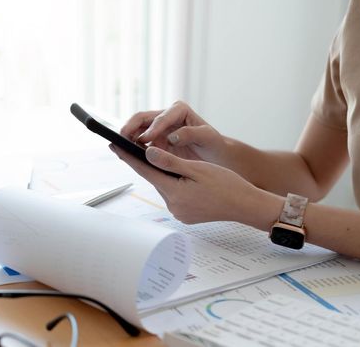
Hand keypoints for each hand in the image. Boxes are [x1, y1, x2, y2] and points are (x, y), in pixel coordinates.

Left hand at [110, 144, 282, 228]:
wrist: (246, 206)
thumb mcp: (197, 169)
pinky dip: (173, 184)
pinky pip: (174, 195)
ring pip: (165, 186)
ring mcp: (179, 212)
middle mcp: (173, 205)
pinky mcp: (185, 215)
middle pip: (154, 178)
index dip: (128, 156)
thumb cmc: (227, 185)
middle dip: (147, 164)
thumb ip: (170, 162)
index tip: (113, 144)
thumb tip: (147, 153)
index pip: (145, 170)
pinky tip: (179, 176)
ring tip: (160, 158)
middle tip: (134, 146)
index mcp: (174, 192)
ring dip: (163, 174)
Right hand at [120, 101, 226, 163]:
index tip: (145, 140)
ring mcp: (158, 129)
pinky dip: (130, 147)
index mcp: (179, 110)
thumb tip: (172, 136)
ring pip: (136, 129)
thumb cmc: (212, 144)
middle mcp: (166, 116)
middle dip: (130, 127)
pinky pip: (138, 142)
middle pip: (142, 118)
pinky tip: (124, 154)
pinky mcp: (154, 141)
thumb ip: (191, 134)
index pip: (161, 118)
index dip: (152, 129)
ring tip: (119, 147)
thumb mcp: (207, 137)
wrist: (214, 156)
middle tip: (122, 139)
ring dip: (127, 137)